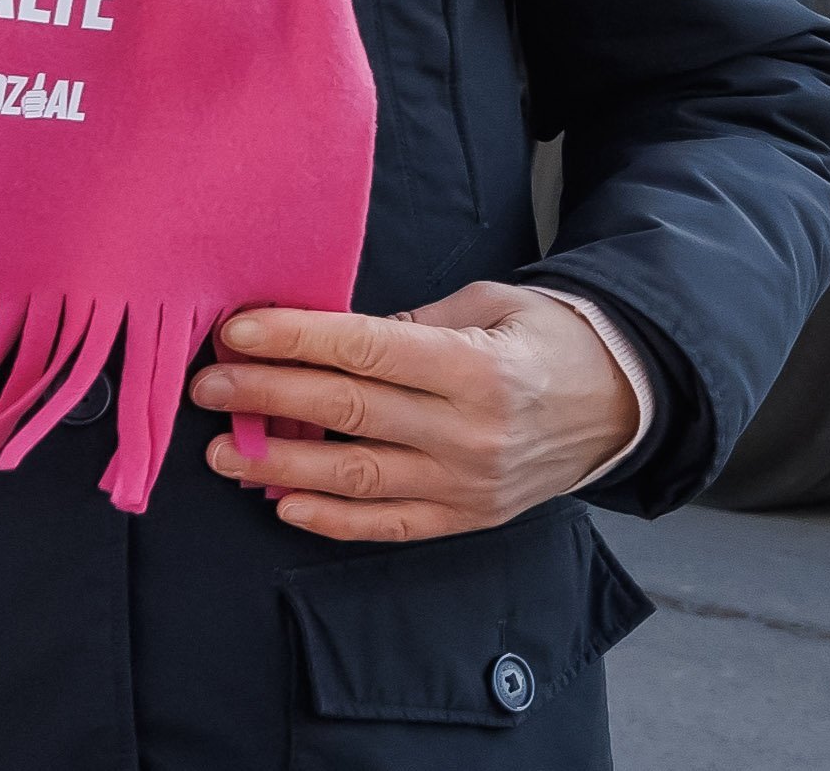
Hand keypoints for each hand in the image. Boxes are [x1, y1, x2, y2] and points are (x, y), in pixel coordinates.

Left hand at [189, 284, 640, 540]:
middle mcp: (467, 431)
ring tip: (221, 453)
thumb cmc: (549, 339)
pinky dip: (329, 518)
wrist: (621, 402)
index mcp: (475, 365)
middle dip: (266, 397)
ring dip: (278, 465)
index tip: (237, 331)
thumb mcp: (491, 304)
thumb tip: (331, 339)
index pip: (365, 353)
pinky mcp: (464, 518)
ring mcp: (464, 483)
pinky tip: (282, 502)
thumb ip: (411, 325)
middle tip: (208, 386)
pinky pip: (385, 525)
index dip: (295, 341)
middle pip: (347, 413)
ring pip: (354, 478)